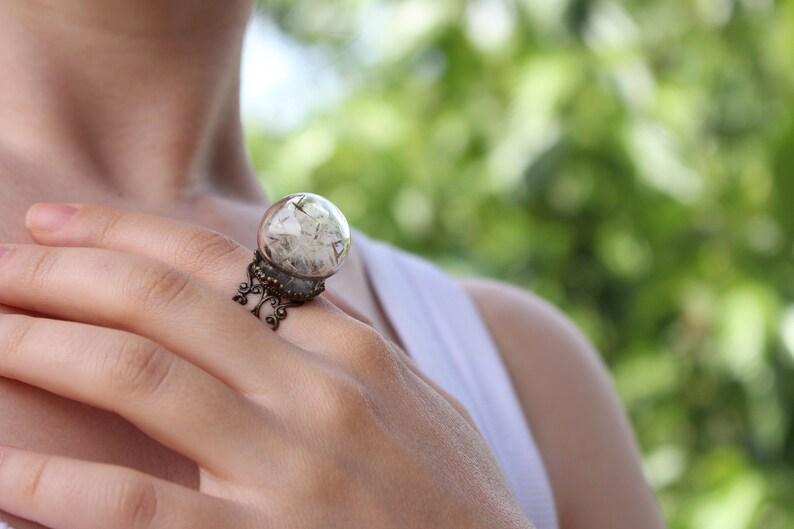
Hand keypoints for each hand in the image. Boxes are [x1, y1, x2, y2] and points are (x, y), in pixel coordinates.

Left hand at [0, 204, 532, 528]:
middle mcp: (320, 395)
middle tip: (1, 262)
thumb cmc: (449, 493)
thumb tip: (274, 284)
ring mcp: (292, 471)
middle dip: (69, 275)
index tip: (63, 224)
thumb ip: (345, 340)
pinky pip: (134, 506)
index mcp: (354, 352)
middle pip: (169, 305)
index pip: (225, 263)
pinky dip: (54, 485)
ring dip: (45, 349)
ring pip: (143, 380)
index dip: (132, 233)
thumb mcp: (413, 397)